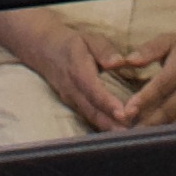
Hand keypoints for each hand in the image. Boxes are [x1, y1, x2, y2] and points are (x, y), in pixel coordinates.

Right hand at [0, 11, 138, 130]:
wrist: (45, 51)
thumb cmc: (74, 44)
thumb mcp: (90, 39)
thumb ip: (105, 50)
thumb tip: (118, 61)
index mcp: (78, 70)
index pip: (93, 90)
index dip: (108, 103)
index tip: (123, 114)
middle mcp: (72, 89)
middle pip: (92, 110)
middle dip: (111, 123)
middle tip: (131, 133)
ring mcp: (71, 100)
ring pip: (90, 117)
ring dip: (108, 129)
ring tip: (128, 137)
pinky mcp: (73, 105)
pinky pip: (89, 118)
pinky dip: (103, 126)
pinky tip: (117, 133)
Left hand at [117, 22, 175, 131]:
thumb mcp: (170, 40)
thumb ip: (148, 50)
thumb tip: (127, 60)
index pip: (161, 87)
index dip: (143, 100)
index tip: (127, 110)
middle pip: (167, 109)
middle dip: (146, 121)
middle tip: (126, 129)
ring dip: (155, 129)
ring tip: (135, 136)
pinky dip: (168, 130)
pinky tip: (154, 134)